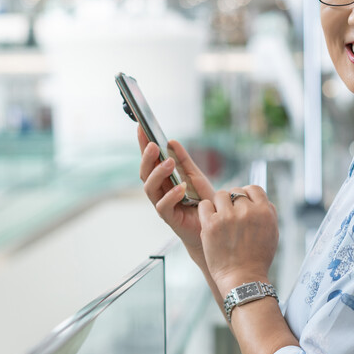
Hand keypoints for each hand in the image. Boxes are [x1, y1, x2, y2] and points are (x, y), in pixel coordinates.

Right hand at [138, 126, 215, 266]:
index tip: (140, 127)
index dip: (143, 144)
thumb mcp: (195, 176)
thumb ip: (184, 160)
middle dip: (147, 158)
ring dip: (158, 174)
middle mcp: (158, 191)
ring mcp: (161, 204)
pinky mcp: (169, 218)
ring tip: (169, 163)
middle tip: (154, 145)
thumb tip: (172, 141)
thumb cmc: (202, 202)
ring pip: (150, 188)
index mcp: (163, 179)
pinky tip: (181, 187)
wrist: (213, 227)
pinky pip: (163, 206)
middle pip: (145, 172)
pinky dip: (171, 195)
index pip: (150, 160)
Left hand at [198, 185, 278, 293]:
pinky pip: (204, 204)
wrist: (243, 279)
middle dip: (233, 202)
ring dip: (219, 205)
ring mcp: (228, 217)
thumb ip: (268, 212)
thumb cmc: (258, 258)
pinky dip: (206, 210)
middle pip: (235, 192)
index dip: (247, 195)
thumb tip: (258, 198)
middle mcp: (247, 211)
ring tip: (220, 219)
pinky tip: (210, 221)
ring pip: (220, 195)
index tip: (242, 205)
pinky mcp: (211, 224)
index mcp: (264, 212)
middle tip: (230, 216)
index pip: (253, 189)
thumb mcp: (273, 233)